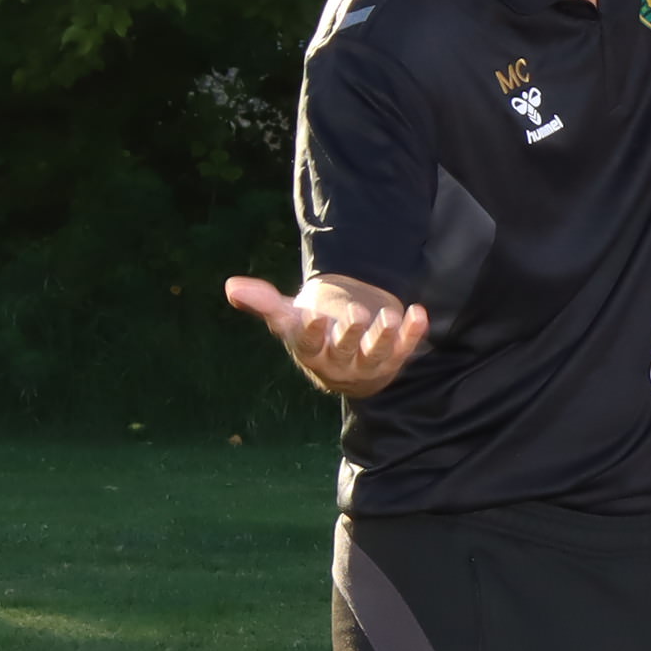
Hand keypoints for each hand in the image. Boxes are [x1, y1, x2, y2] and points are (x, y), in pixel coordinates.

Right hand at [223, 272, 429, 397]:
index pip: (308, 345)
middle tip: (355, 313)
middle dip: (350, 334)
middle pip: (344, 352)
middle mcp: (339, 363)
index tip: (312, 314)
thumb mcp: (288, 318)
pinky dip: (413, 333)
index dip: (310, 331)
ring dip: (385, 337)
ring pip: (377, 355)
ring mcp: (368, 364)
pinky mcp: (394, 358)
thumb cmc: (313, 334)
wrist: (347, 356)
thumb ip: (263, 302)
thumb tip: (231, 286)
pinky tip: (418, 312)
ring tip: (389, 316)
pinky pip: (406, 349)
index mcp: (311, 352)